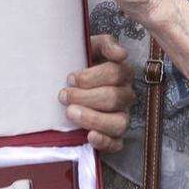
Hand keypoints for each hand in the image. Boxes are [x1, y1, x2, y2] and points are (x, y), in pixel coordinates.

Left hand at [62, 33, 134, 151]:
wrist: (67, 83)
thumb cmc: (79, 65)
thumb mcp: (89, 47)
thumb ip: (106, 44)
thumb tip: (120, 54)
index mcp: (121, 73)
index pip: (115, 74)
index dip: (92, 77)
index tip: (70, 78)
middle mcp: (125, 95)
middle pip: (114, 98)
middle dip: (86, 97)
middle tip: (64, 96)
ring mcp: (121, 117)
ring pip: (118, 122)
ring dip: (93, 119)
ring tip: (71, 113)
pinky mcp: (114, 137)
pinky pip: (117, 144)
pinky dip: (104, 141)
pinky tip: (89, 136)